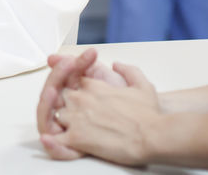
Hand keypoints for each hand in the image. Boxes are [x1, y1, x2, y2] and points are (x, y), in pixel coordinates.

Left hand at [40, 62, 160, 164]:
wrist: (153, 135)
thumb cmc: (149, 114)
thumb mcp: (142, 84)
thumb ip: (128, 70)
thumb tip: (118, 65)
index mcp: (93, 86)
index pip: (73, 82)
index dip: (75, 90)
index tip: (82, 100)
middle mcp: (81, 98)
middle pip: (62, 97)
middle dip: (65, 104)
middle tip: (74, 115)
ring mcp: (77, 117)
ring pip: (57, 116)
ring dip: (62, 122)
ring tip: (71, 129)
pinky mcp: (77, 137)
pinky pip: (56, 140)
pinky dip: (54, 142)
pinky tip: (58, 143)